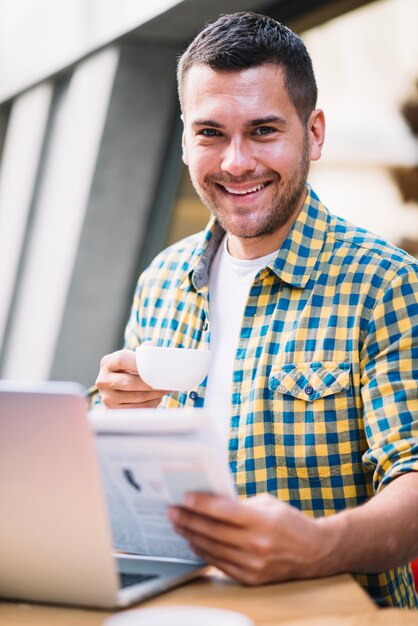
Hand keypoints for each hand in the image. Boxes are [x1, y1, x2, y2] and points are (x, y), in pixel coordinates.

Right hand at [96, 349, 169, 407]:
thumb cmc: (128, 370)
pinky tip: (158, 398)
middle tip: (166, 382)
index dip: (139, 363)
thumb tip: (153, 347)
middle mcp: (103, 380)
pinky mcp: (113, 410)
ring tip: (166, 390)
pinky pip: (137, 408)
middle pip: (130, 382)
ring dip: (155, 394)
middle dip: (151, 383)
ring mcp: (107, 397)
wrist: (115, 389)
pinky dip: (151, 403)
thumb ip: (142, 352)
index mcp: (107, 363)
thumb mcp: (131, 358)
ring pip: (136, 397)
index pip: (122, 359)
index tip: (155, 366)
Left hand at [168, 493, 335, 584]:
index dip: (202, 504)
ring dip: (192, 535)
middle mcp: (257, 544)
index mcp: (262, 521)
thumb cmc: (289, 522)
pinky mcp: (251, 578)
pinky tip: (193, 542)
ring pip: (213, 549)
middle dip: (189, 520)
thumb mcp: (268, 504)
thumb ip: (240, 504)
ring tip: (178, 525)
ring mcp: (253, 564)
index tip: (185, 497)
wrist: (314, 552)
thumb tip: (210, 501)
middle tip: (173, 511)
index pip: (224, 511)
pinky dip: (204, 552)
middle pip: (214, 531)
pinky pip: (220, 564)